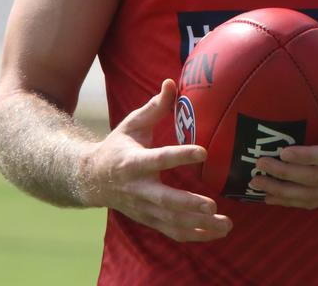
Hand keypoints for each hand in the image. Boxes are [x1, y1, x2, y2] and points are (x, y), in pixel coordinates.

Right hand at [79, 79, 231, 240]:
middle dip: (188, 205)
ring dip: (198, 225)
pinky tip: (215, 233)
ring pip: (171, 221)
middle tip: (212, 205)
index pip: (160, 159)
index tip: (203, 152)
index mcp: (133, 162)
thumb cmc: (117, 147)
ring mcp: (142, 208)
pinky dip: (194, 235)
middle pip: (164, 200)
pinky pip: (172, 231)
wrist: (91, 180)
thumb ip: (155, 107)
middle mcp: (137, 189)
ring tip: (226, 224)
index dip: (180, 156)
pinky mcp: (148, 220)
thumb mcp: (132, 124)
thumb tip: (171, 82)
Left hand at [248, 64, 317, 208]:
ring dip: (283, 192)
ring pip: (313, 196)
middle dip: (286, 175)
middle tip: (259, 164)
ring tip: (256, 183)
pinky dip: (292, 201)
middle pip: (317, 180)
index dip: (308, 158)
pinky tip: (270, 197)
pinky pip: (316, 202)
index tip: (284, 152)